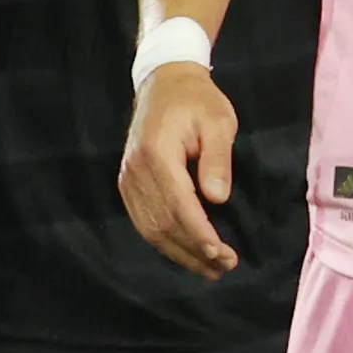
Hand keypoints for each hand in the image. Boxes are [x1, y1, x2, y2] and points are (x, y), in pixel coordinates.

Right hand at [119, 62, 243, 278]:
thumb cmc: (197, 101)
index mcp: (157, 153)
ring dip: (180, 252)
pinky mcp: (127, 183)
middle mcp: (136, 169)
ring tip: (210, 269)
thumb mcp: (218, 122)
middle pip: (163, 223)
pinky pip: (143, 221)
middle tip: (225, 266)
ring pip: (151, 229)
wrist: (164, 82)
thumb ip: (217, 160)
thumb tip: (217, 199)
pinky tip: (186, 252)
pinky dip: (164, 242)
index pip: (178, 205)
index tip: (222, 253)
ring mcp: (128, 178)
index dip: (200, 234)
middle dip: (194, 250)